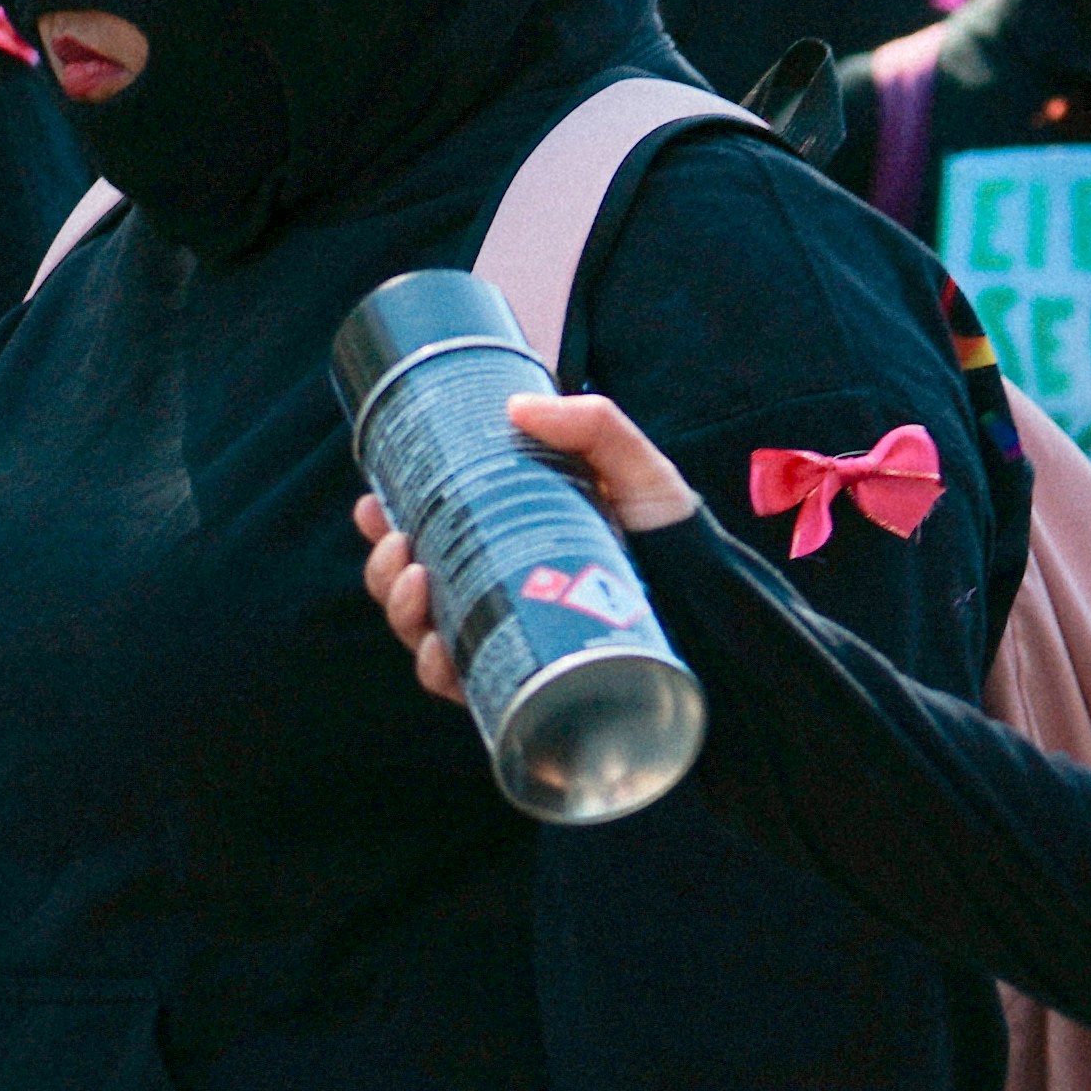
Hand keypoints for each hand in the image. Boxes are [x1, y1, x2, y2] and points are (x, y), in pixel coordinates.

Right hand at [354, 387, 703, 709]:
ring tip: (417, 582)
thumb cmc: (677, 540)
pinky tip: (438, 650)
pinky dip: (437, 668)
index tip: (372, 503)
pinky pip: (460, 685)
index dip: (386, 521)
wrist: (718, 615)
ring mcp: (507, 638)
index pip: (429, 532)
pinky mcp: (523, 682)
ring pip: (423, 632)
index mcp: (507, 540)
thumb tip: (518, 406)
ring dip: (399, 609)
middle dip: (385, 566)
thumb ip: (593, 425)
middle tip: (398, 544)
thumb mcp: (637, 470)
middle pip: (411, 583)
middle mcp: (498, 591)